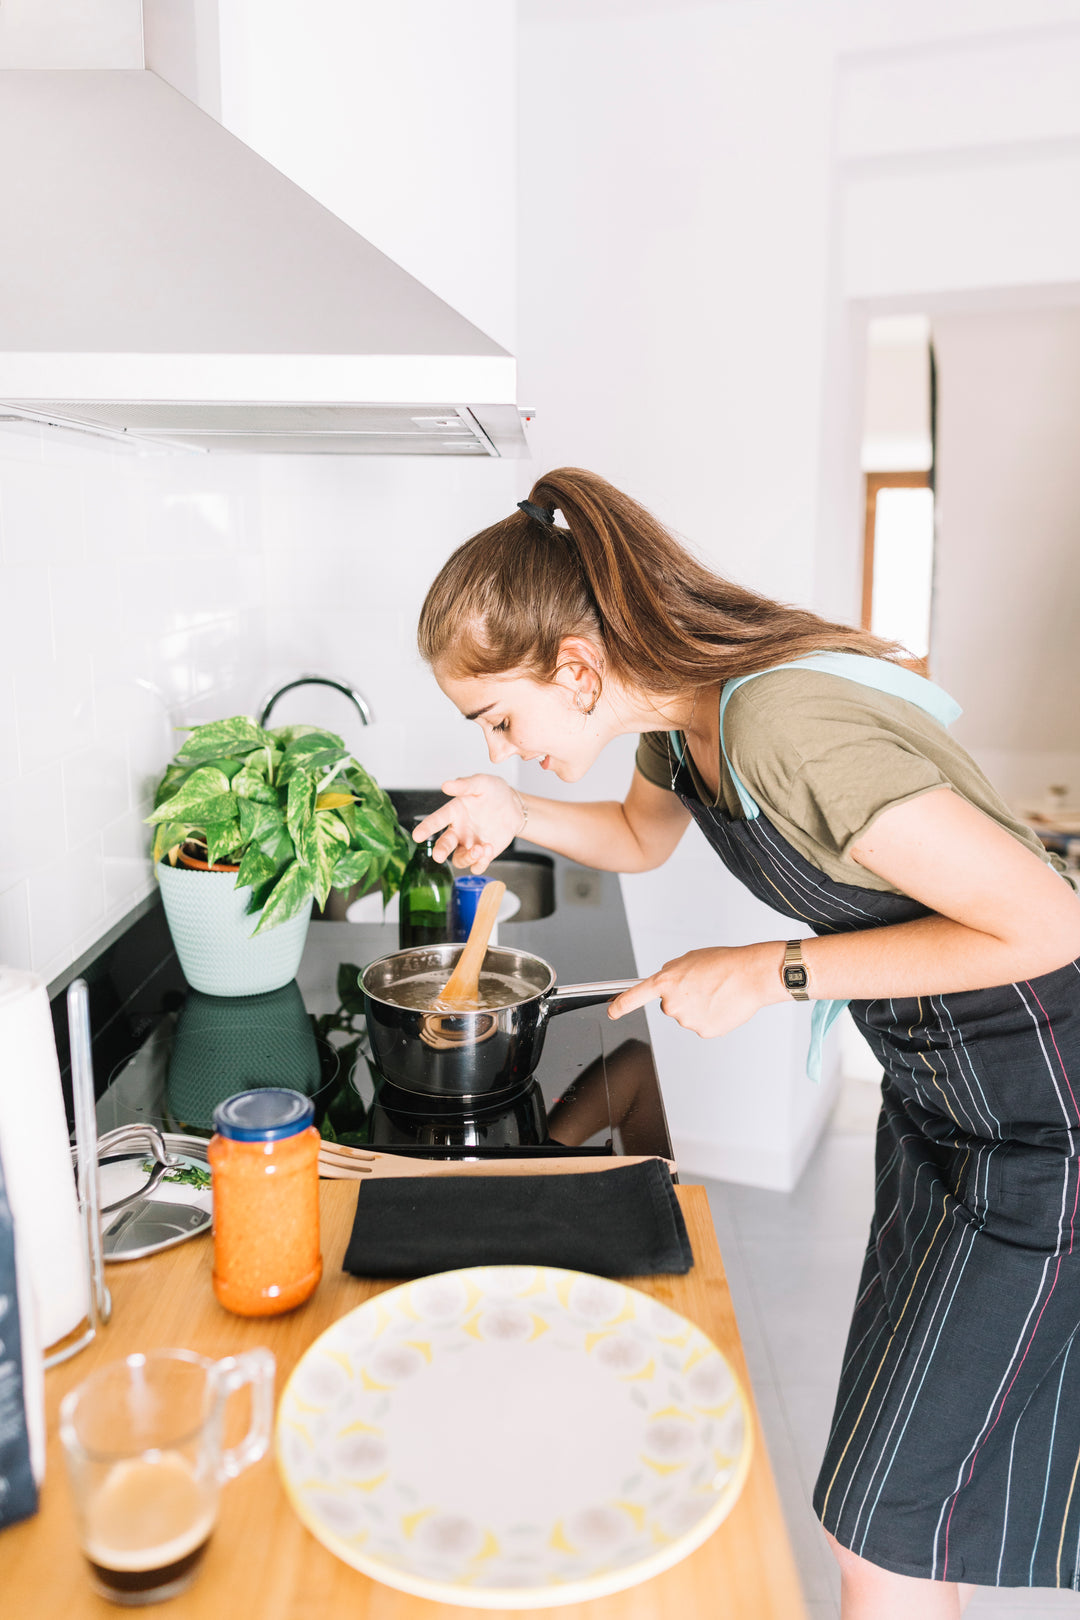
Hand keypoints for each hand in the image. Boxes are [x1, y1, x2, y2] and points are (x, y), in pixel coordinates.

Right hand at [412, 775, 525, 872]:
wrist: (514, 806)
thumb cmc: (495, 792)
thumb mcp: (482, 783)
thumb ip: (465, 785)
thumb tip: (446, 785)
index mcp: (454, 812)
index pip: (436, 820)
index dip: (426, 828)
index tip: (417, 835)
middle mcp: (459, 830)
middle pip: (444, 844)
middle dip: (440, 851)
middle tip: (438, 855)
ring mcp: (470, 844)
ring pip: (459, 859)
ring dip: (466, 857)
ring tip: (479, 848)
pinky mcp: (483, 854)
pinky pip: (476, 866)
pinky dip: (480, 863)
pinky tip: (488, 849)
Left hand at [607, 943, 785, 1037]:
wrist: (751, 976)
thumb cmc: (725, 963)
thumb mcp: (690, 958)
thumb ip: (672, 971)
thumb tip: (666, 979)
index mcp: (666, 981)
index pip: (635, 996)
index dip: (620, 1005)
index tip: (611, 1011)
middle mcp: (672, 1004)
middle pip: (669, 1005)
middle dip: (682, 997)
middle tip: (702, 986)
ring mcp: (687, 1020)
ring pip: (687, 1016)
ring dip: (698, 1006)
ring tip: (716, 993)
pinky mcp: (703, 1031)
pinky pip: (701, 1025)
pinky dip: (710, 1017)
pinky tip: (721, 1004)